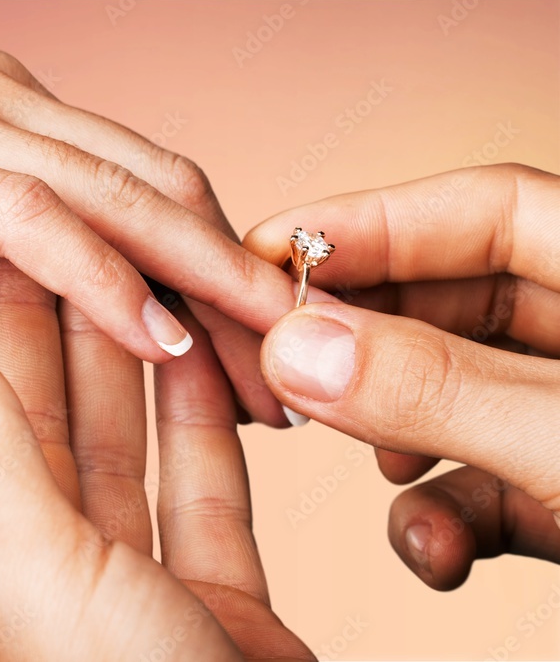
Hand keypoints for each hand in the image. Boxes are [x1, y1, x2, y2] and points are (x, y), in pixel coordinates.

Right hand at [0, 47, 299, 422]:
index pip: (138, 181)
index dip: (210, 257)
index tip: (256, 336)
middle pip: (158, 183)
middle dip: (237, 272)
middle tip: (300, 353)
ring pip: (118, 196)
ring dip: (205, 280)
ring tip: (271, 356)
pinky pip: (31, 223)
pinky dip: (105, 282)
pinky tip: (161, 340)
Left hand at [0, 249, 311, 659]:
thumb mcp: (37, 584)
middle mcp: (25, 583)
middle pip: (22, 415)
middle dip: (35, 305)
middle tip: (45, 204)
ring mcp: (118, 588)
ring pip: (113, 436)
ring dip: (123, 345)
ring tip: (123, 249)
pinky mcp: (208, 597)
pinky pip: (198, 483)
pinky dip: (199, 411)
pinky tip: (194, 335)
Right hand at [244, 163, 559, 589]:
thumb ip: (442, 390)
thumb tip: (300, 350)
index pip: (486, 210)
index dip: (371, 224)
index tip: (268, 254)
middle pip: (452, 304)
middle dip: (366, 344)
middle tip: (284, 366)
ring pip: (457, 401)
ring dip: (401, 445)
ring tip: (379, 472)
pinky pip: (489, 484)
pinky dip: (447, 516)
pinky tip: (435, 547)